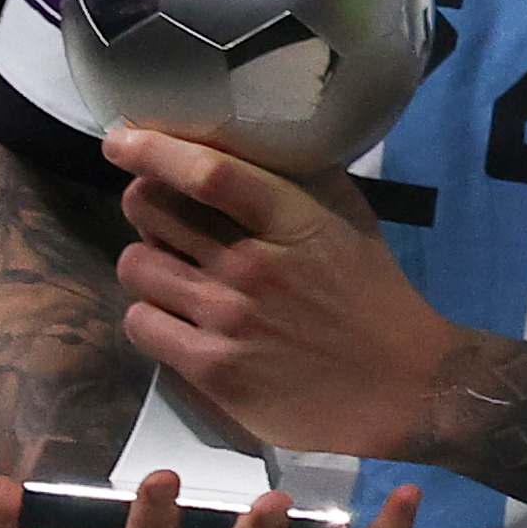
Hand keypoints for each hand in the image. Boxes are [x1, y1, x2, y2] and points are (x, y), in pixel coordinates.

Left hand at [106, 127, 455, 457]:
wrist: (403, 389)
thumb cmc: (377, 299)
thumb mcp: (353, 224)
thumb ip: (304, 182)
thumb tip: (252, 144)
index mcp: (296, 223)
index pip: (211, 173)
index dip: (155, 149)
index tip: (123, 139)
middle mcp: (255, 267)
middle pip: (153, 211)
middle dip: (146, 203)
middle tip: (161, 215)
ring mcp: (229, 320)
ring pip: (136, 266)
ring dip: (147, 262)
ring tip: (173, 272)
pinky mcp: (212, 370)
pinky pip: (141, 323)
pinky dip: (150, 314)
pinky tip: (176, 317)